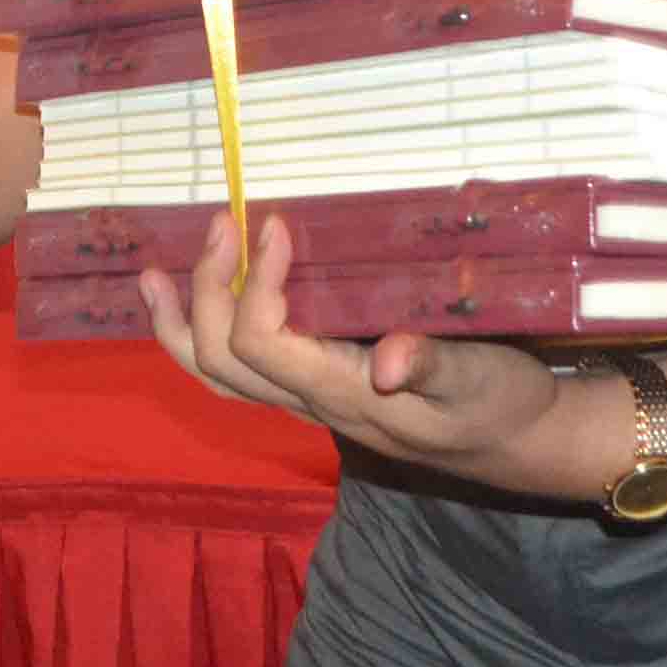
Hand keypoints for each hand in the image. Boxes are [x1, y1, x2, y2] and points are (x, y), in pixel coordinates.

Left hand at [138, 213, 561, 483]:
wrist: (513, 444)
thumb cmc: (501, 405)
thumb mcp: (483, 381)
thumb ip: (437, 366)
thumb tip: (391, 361)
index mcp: (343, 394)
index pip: (262, 345)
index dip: (254, 285)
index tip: (272, 225)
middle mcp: (311, 401)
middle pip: (221, 360)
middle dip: (207, 290)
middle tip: (223, 222)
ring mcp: (307, 398)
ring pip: (217, 375)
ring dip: (180, 322)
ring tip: (152, 277)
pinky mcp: (314, 387)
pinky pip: (238, 369)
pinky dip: (205, 330)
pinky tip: (200, 297)